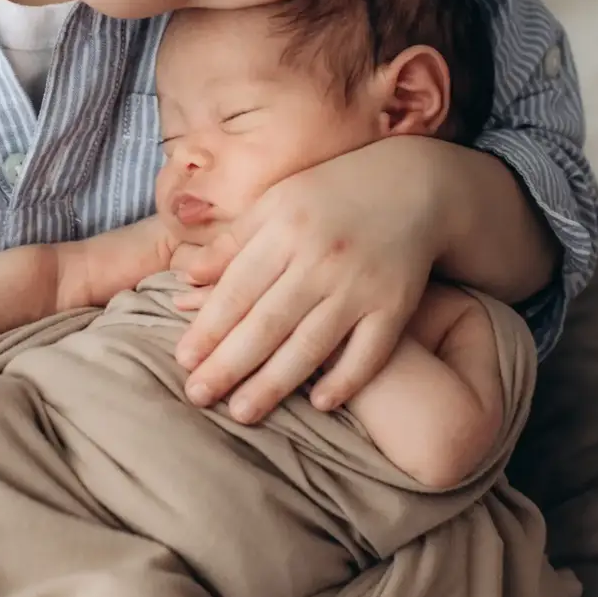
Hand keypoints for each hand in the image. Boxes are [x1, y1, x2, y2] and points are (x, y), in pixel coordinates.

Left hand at [173, 137, 445, 424]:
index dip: (209, 327)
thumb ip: (232, 242)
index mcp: (285, 229)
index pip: (239, 288)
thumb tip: (184, 276)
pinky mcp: (396, 304)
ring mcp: (361, 284)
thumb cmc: (331, 194)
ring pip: (311, 343)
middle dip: (229, 364)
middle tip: (198, 396)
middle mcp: (321, 258)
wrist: (414, 184)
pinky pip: (370, 350)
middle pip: (268, 322)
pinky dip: (347, 378)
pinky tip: (321, 403)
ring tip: (242, 413)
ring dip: (275, 383)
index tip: (184, 360)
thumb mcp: (276, 202)